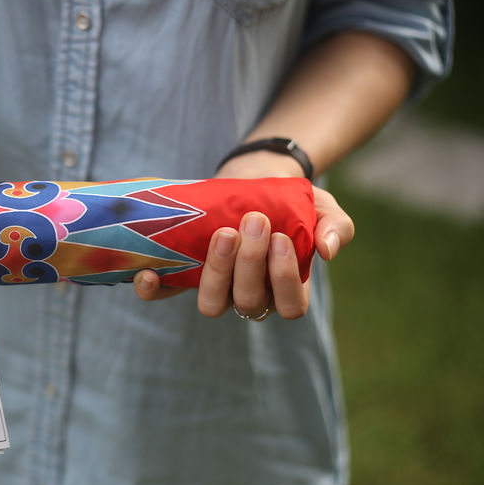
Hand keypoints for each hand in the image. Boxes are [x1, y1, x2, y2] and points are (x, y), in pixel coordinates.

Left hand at [133, 154, 353, 319]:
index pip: (290, 305)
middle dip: (250, 263)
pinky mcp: (183, 273)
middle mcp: (249, 295)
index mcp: (285, 289)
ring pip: (212, 303)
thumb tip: (327, 250)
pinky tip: (148, 271)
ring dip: (217, 271)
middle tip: (254, 221)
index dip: (284, 279)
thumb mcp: (321, 207)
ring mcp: (215, 287)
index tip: (281, 238)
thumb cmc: (290, 202)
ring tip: (223, 232)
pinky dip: (154, 289)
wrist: (253, 179)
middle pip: (249, 302)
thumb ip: (335, 226)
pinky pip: (166, 293)